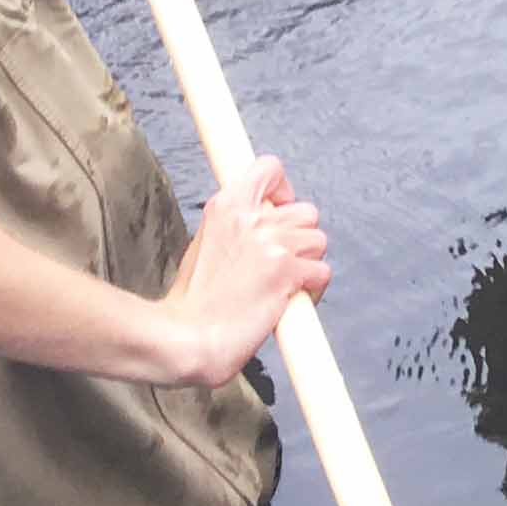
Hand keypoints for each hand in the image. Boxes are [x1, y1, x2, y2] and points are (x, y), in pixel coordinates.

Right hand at [158, 155, 330, 386]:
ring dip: (308, 263)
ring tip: (284, 284)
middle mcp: (251, 218)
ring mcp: (272, 243)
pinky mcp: (287, 272)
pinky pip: (322, 272)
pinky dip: (312, 290)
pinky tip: (290, 302)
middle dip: (299, 237)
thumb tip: (262, 226)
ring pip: (318, 240)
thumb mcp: (202, 245)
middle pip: (306, 211)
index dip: (282, 189)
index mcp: (225, 206)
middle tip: (280, 262)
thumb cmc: (191, 304)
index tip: (279, 206)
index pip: (269, 167)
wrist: (184, 338)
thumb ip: (235, 227)